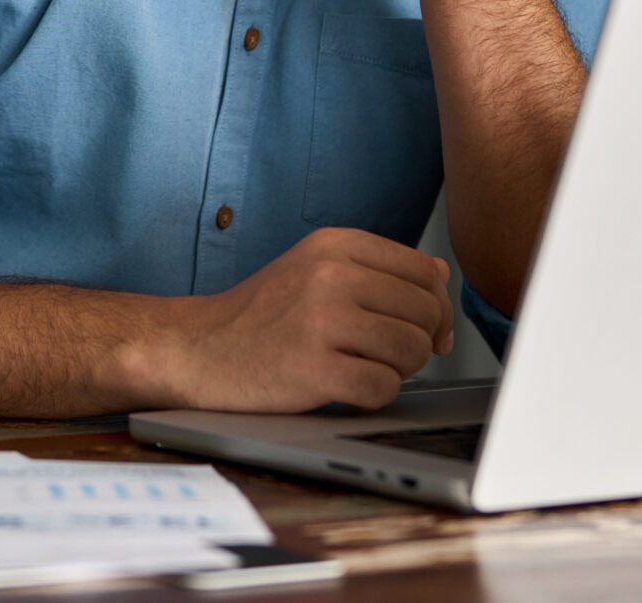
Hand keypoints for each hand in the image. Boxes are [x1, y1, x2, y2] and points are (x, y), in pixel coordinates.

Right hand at [160, 228, 453, 411]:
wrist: (198, 349)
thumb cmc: (262, 314)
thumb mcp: (314, 268)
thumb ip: (377, 267)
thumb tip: (442, 276)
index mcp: (334, 244)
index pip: (425, 272)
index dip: (436, 307)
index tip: (425, 329)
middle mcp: (330, 275)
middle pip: (425, 313)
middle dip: (418, 342)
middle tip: (384, 353)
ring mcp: (321, 321)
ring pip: (412, 352)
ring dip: (397, 370)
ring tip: (361, 367)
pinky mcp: (314, 370)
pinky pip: (384, 389)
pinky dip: (374, 396)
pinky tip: (345, 387)